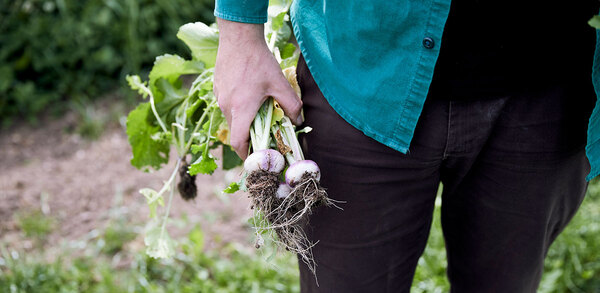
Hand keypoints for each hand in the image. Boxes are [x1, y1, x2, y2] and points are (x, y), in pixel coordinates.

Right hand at [214, 18, 301, 158]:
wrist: (238, 38)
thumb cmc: (259, 61)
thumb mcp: (279, 84)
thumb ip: (291, 105)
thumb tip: (298, 121)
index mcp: (241, 110)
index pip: (238, 142)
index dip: (246, 154)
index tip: (255, 157)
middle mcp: (227, 106)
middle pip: (235, 132)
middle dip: (248, 138)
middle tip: (263, 137)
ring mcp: (219, 97)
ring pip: (231, 118)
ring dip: (243, 121)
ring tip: (258, 114)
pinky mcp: (217, 88)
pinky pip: (227, 105)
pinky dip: (237, 108)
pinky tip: (249, 96)